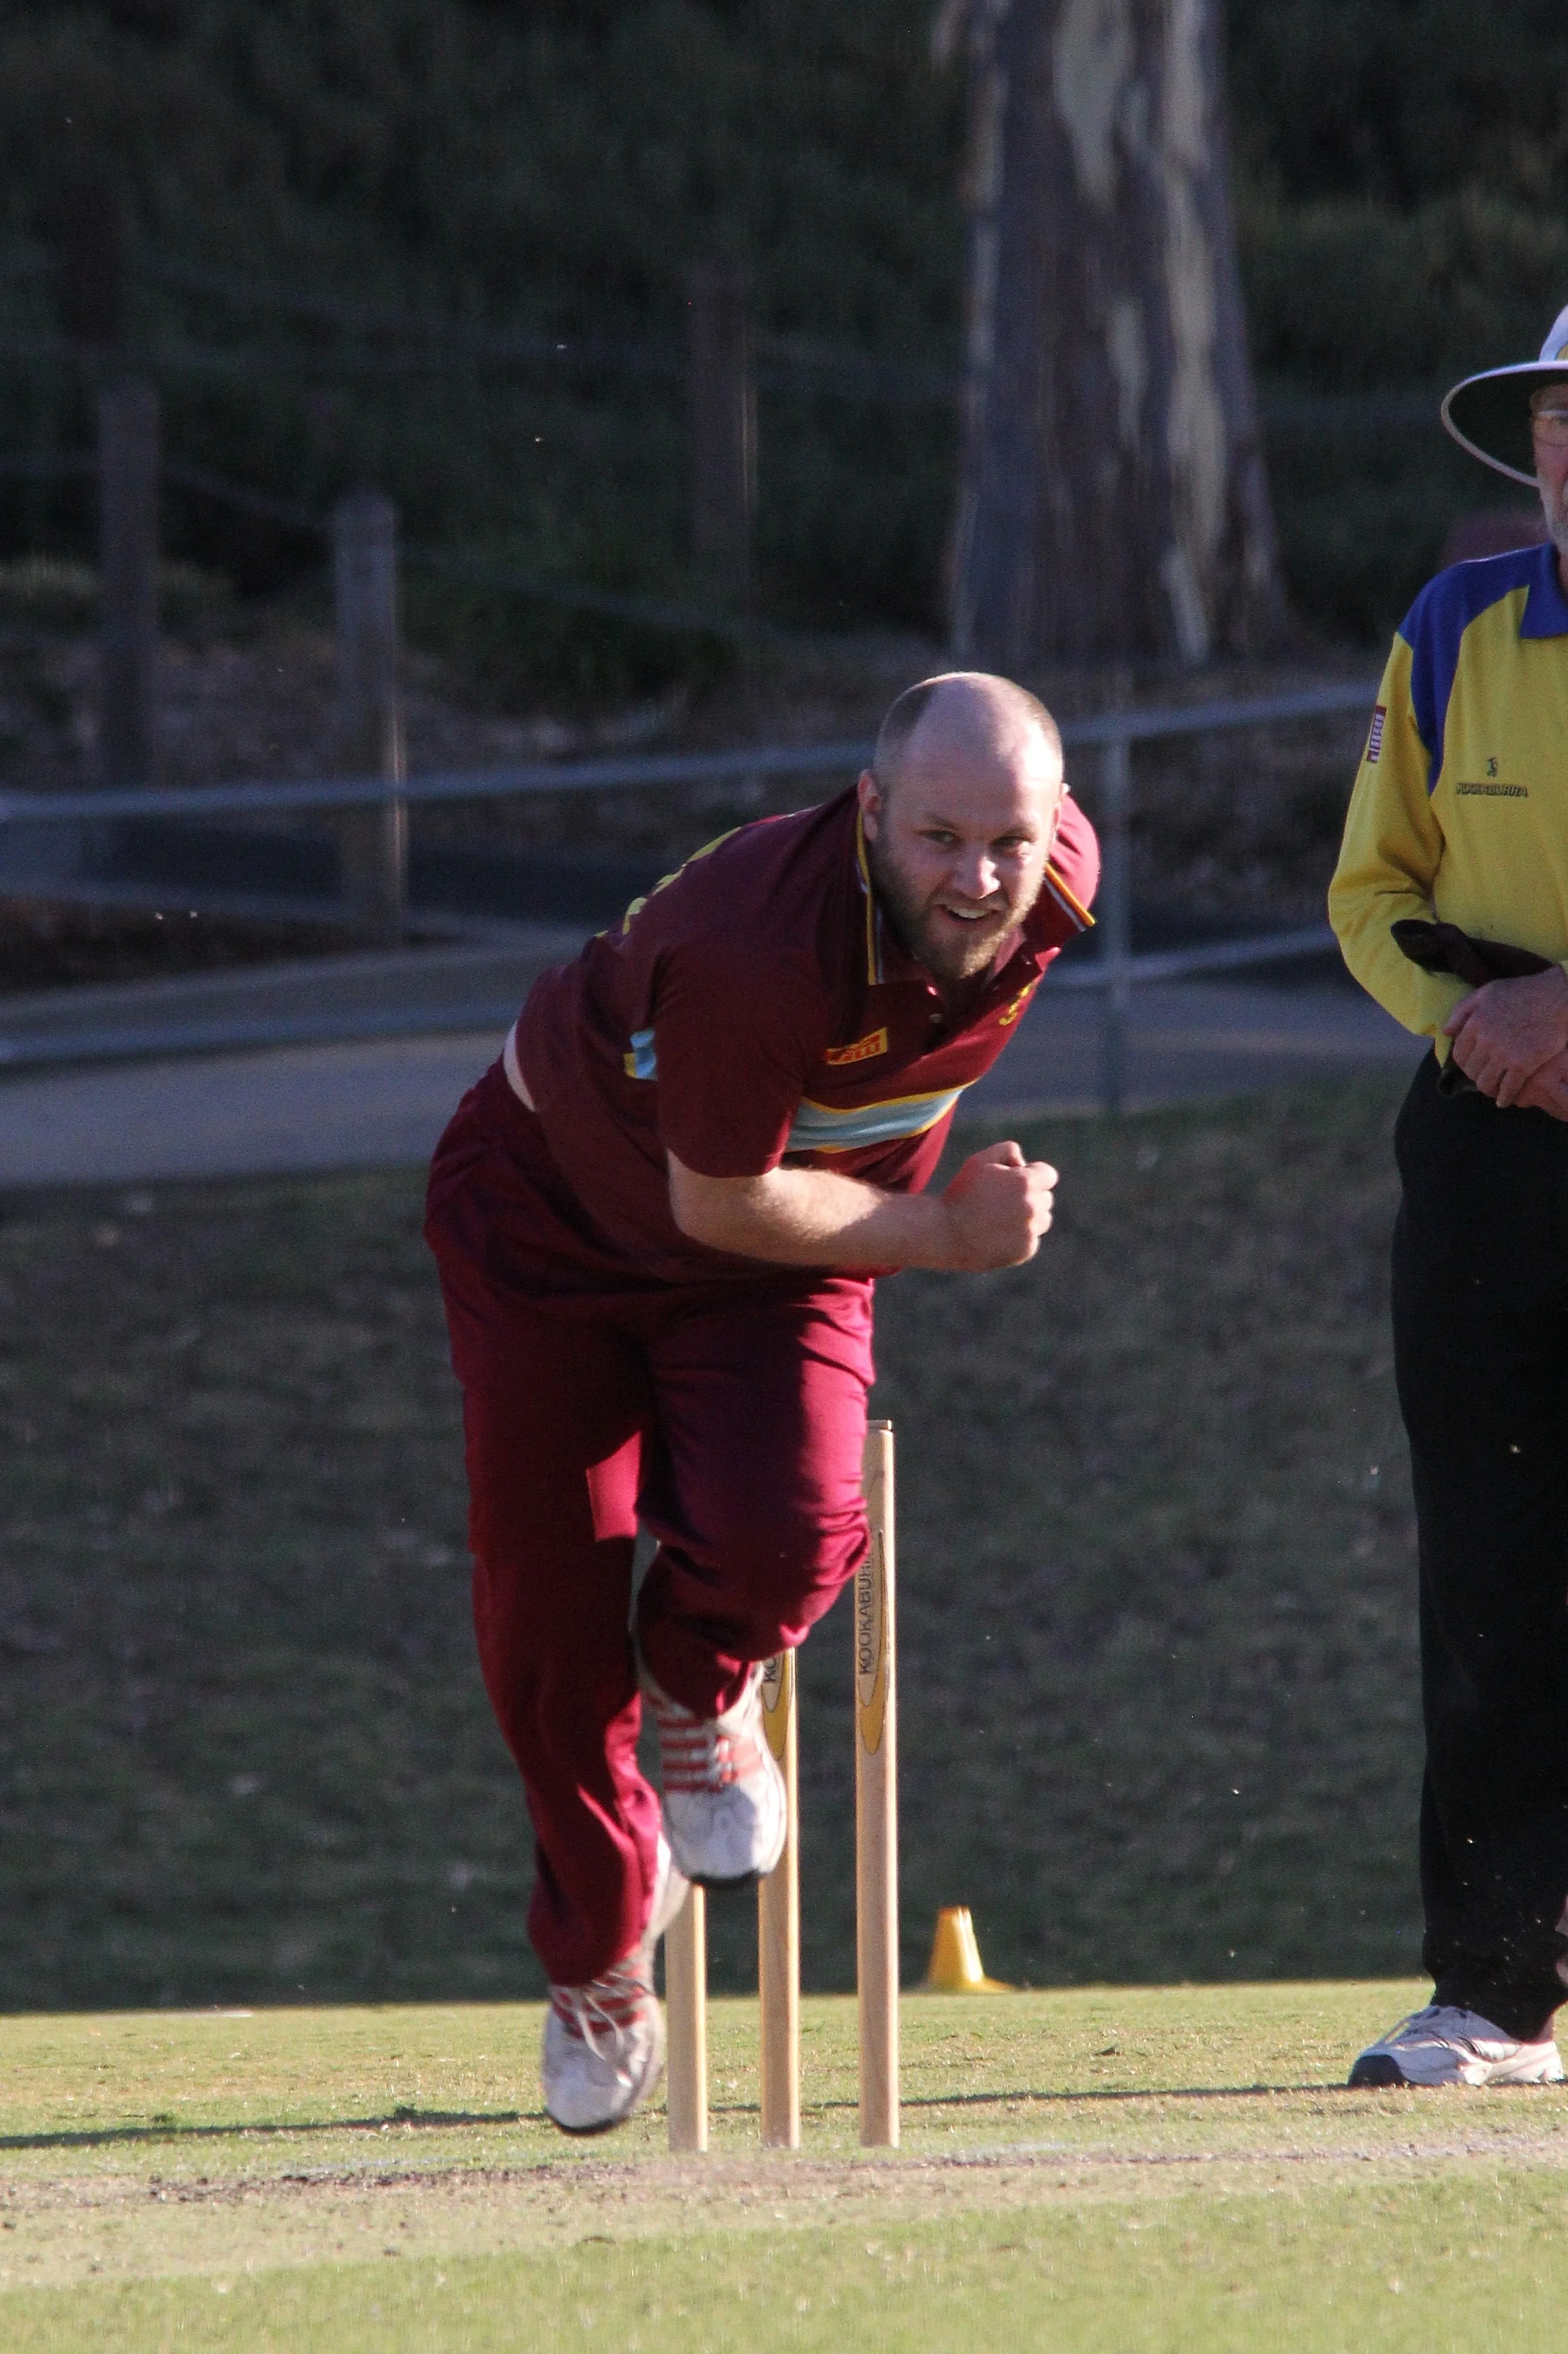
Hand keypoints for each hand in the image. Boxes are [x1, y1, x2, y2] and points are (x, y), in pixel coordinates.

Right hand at [939, 1140, 1057, 1269]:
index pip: (1049, 1175)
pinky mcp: (1026, 1250)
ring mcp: (1030, 1231)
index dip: (1032, 1175)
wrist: (945, 1233)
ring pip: (1043, 1219)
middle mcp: (1033, 1207)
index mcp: (1026, 1182)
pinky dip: (1019, 1237)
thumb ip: (1008, 1150)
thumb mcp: (980, 1161)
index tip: (1015, 1181)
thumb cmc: (961, 1193)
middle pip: (1046, 1198)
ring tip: (1000, 1218)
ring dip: (1029, 1217)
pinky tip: (997, 1234)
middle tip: (1001, 1201)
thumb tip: (1024, 1163)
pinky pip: (1031, 1239)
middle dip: (1030, 1196)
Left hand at [1442, 967, 1567, 1106]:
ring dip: (1488, 1089)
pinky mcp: (1523, 1065)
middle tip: (1483, 1077)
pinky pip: (1508, 1089)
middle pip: (1472, 1071)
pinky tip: (1505, 1100)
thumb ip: (1462, 1010)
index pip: (1459, 1054)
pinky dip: (1505, 1098)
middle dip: (1476, 1076)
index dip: (1463, 1063)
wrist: (1557, 997)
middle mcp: (1486, 1041)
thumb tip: (1446, 1032)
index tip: (1470, 1066)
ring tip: (1493, 1089)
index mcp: (1475, 1023)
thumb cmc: (1522, 992)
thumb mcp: (1487, 992)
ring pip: (1486, 1083)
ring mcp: (1504, 1055)